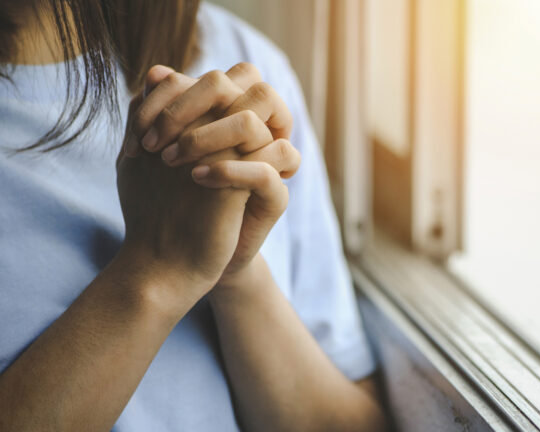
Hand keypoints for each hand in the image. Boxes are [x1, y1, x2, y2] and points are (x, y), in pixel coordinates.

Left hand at [125, 64, 299, 285]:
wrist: (178, 260)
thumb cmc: (164, 201)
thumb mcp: (152, 154)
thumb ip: (156, 112)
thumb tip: (155, 71)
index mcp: (230, 119)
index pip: (217, 78)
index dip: (173, 92)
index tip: (137, 129)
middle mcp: (255, 135)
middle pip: (247, 85)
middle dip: (190, 105)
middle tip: (154, 141)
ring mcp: (267, 163)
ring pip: (253, 122)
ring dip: (206, 135)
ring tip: (169, 161)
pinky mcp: (273, 196)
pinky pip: (265, 171)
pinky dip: (228, 170)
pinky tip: (195, 178)